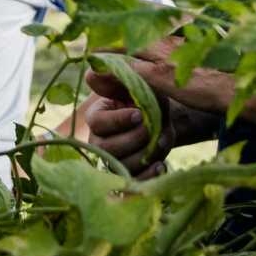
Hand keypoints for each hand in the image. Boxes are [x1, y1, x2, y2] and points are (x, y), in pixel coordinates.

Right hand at [80, 55, 225, 178]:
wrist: (163, 119)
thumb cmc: (148, 98)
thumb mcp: (137, 85)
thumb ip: (118, 79)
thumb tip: (92, 73)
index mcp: (97, 117)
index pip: (98, 122)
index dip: (118, 120)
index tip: (139, 113)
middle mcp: (99, 141)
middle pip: (110, 148)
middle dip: (137, 138)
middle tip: (154, 128)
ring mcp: (112, 160)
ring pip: (123, 165)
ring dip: (146, 155)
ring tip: (162, 141)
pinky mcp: (127, 175)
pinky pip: (133, 182)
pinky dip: (149, 175)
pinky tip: (160, 165)